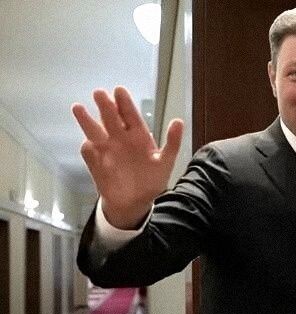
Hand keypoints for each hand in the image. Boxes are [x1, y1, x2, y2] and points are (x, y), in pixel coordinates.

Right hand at [71, 86, 182, 228]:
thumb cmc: (152, 180)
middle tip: (99, 93)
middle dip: (105, 107)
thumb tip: (179, 121)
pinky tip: (87, 144)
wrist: (136, 203)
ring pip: (95, 132)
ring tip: (78, 107)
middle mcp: (120, 140)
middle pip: (111, 120)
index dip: (125, 104)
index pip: (131, 116)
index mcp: (138, 137)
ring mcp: (107, 151)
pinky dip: (88, 150)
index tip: (119, 90)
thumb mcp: (166, 161)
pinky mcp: (96, 164)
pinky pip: (89, 154)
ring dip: (87, 121)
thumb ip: (173, 142)